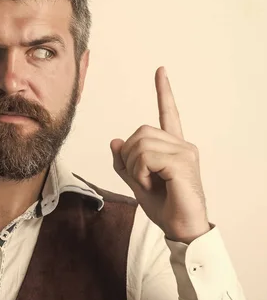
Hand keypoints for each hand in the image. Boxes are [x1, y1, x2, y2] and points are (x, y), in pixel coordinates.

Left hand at [110, 67, 209, 243]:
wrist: (182, 228)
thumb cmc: (165, 207)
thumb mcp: (137, 183)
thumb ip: (125, 163)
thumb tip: (115, 140)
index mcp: (173, 147)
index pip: (168, 114)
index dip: (163, 92)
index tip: (160, 71)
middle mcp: (182, 145)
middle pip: (140, 133)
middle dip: (130, 158)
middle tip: (142, 179)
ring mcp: (184, 152)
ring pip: (140, 145)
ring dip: (135, 168)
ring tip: (149, 183)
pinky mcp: (182, 163)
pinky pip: (146, 158)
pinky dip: (141, 174)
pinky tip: (153, 185)